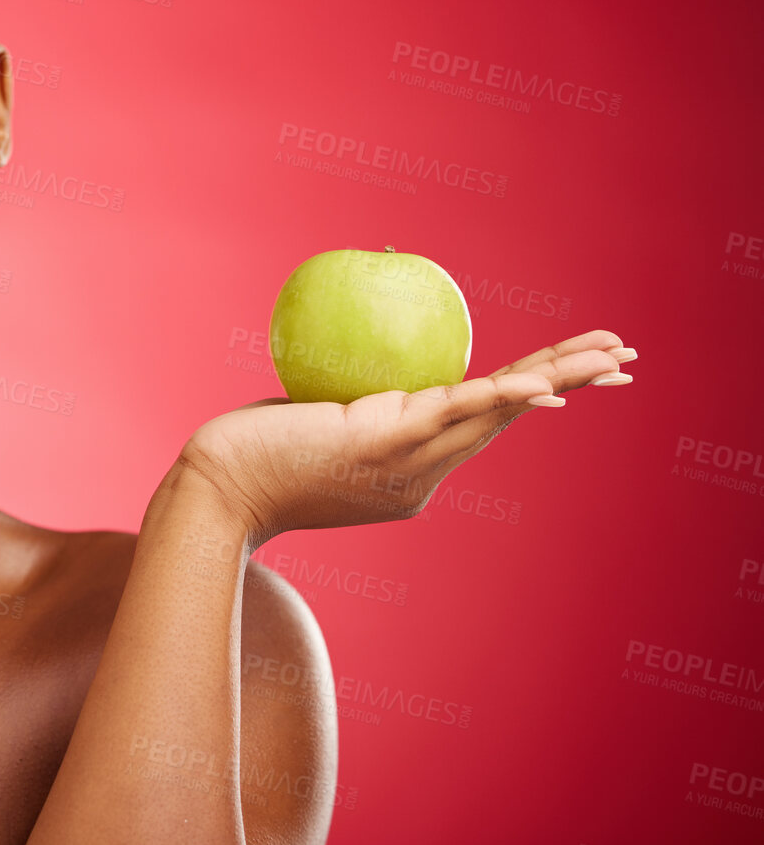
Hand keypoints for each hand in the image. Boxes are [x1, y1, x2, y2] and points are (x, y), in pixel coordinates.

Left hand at [175, 329, 634, 541]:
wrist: (218, 488)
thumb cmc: (252, 454)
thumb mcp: (312, 423)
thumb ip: (345, 401)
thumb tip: (355, 359)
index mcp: (412, 473)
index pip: (482, 425)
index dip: (530, 402)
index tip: (566, 385)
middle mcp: (424, 475)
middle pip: (510, 418)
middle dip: (571, 387)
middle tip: (625, 360)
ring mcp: (409, 462)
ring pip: (499, 412)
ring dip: (562, 380)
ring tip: (613, 356)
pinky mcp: (386, 441)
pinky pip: (456, 410)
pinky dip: (504, 394)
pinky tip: (543, 381)